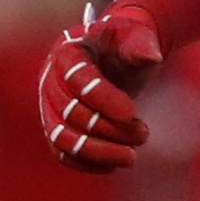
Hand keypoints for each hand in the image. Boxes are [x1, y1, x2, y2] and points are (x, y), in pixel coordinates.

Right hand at [37, 0, 163, 171]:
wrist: (119, 55)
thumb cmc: (127, 43)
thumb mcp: (136, 35)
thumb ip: (141, 44)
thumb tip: (150, 56)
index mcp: (68, 52)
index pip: (77, 79)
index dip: (103, 99)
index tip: (132, 113)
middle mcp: (50, 79)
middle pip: (70, 113)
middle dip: (109, 129)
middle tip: (143, 133)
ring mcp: (49, 106)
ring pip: (62, 138)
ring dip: (99, 152)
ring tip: (132, 155)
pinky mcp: (56, 126)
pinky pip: (61, 153)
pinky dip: (86, 163)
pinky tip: (115, 165)